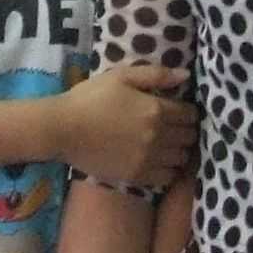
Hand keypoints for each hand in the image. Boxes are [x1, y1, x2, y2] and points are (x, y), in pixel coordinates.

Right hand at [56, 64, 196, 188]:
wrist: (63, 129)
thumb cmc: (90, 98)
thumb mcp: (121, 76)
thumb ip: (156, 75)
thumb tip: (185, 75)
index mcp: (156, 110)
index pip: (190, 115)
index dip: (188, 112)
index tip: (179, 111)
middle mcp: (158, 136)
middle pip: (189, 137)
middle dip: (186, 131)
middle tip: (175, 128)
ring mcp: (148, 159)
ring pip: (181, 158)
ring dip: (179, 151)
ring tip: (168, 145)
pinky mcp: (137, 176)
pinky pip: (167, 177)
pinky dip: (168, 170)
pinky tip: (158, 162)